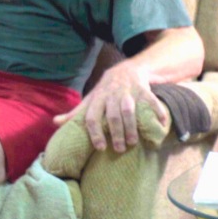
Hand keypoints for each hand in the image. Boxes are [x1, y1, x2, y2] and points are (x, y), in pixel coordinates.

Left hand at [52, 60, 168, 152]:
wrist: (126, 69)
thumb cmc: (105, 90)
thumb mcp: (90, 99)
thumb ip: (76, 113)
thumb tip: (55, 122)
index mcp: (97, 99)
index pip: (92, 116)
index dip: (95, 132)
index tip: (100, 147)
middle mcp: (111, 95)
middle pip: (112, 116)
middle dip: (116, 134)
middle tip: (119, 149)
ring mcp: (127, 92)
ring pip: (129, 110)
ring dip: (131, 127)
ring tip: (134, 143)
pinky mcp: (142, 89)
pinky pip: (150, 100)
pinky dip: (157, 111)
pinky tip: (162, 123)